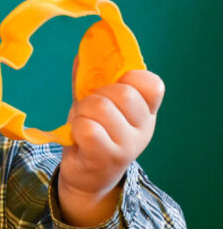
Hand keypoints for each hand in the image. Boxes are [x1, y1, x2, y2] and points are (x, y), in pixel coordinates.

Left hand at [57, 69, 163, 226]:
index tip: (111, 88)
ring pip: (100, 107)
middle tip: (89, 112)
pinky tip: (78, 139)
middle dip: (95, 97)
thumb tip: (84, 50)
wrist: (86, 178)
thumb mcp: (96, 105)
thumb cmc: (92, 135)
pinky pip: (87, 128)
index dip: (128, 79)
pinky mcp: (107, 158)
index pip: (152, 84)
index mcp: (146, 111)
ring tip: (82, 126)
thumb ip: (92, 80)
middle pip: (121, 92)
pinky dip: (75, 128)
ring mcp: (128, 145)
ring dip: (81, 113)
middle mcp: (144, 128)